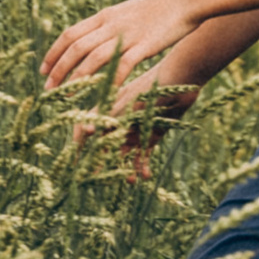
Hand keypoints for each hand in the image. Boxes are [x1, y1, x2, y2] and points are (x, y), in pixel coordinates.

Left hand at [43, 0, 204, 104]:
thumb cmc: (162, 6)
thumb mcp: (130, 12)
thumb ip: (113, 24)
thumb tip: (98, 36)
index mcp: (106, 16)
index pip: (70, 34)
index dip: (54, 52)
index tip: (43, 70)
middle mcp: (111, 24)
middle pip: (75, 47)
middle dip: (58, 69)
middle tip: (47, 89)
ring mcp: (127, 34)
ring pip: (93, 57)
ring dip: (76, 78)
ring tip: (65, 96)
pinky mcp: (145, 45)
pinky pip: (122, 66)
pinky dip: (109, 81)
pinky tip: (103, 96)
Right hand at [72, 79, 197, 176]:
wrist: (183, 78)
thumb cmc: (152, 87)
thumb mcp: (129, 104)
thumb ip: (109, 118)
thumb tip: (85, 131)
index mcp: (111, 109)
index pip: (90, 126)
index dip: (80, 142)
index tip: (75, 160)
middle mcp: (121, 119)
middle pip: (107, 144)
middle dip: (102, 162)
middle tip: (98, 179)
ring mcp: (137, 127)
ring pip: (126, 153)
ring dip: (126, 167)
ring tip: (130, 181)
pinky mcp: (153, 132)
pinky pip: (144, 153)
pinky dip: (143, 165)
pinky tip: (145, 175)